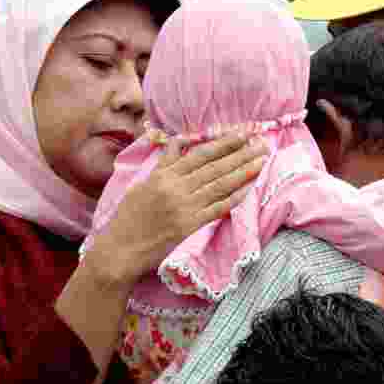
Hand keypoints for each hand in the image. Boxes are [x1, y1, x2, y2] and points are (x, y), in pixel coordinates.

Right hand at [85, 133, 266, 285]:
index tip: (241, 134)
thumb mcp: (141, 184)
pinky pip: (218, 208)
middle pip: (214, 167)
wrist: (121, 249)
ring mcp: (185, 207)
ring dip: (243, 171)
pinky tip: (250, 187)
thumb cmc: (129, 217)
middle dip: (240, 154)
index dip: (222, 143)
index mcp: (163, 176)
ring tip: (261, 160)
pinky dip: (235, 197)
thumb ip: (164, 164)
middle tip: (261, 143)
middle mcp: (176, 188)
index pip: (199, 154)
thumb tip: (178, 142)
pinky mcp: (190, 226)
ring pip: (220, 185)